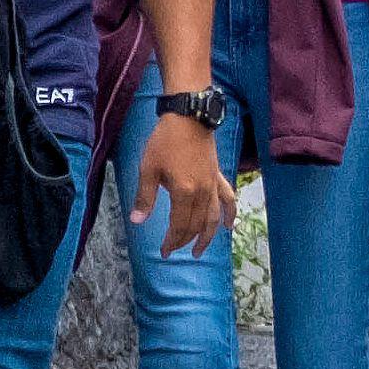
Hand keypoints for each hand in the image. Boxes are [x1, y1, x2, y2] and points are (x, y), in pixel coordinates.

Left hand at [134, 107, 230, 262]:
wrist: (189, 116)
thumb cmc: (165, 142)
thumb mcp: (148, 169)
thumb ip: (145, 197)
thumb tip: (137, 220)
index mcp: (185, 192)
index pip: (180, 225)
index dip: (172, 241)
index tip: (163, 251)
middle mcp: (203, 191)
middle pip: (196, 224)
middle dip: (185, 241)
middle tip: (172, 250)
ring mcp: (212, 184)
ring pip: (214, 216)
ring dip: (208, 235)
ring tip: (200, 250)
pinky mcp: (217, 175)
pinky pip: (228, 197)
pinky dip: (230, 213)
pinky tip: (229, 225)